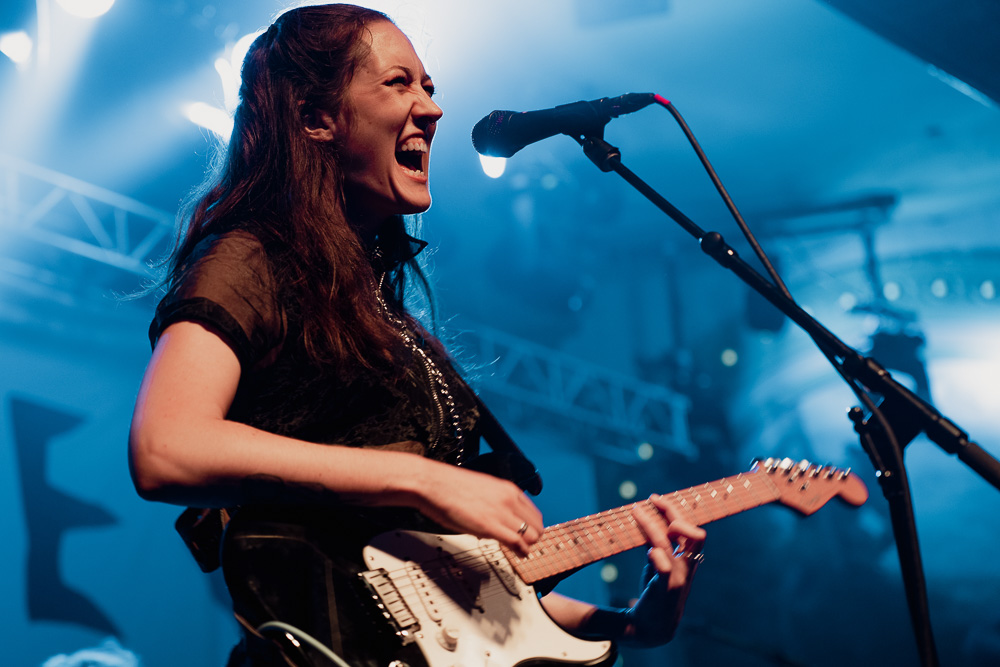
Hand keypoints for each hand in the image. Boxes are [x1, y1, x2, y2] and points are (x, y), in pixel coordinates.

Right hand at [410, 459, 543, 555]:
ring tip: (522, 551)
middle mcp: (509, 499)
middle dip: (533, 538)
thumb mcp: (483, 489)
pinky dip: (521, 551)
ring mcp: (501, 512)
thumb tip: (500, 516)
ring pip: (531, 535)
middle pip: (537, 525)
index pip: (534, 513)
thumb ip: (496, 502)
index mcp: (508, 489)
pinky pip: (517, 542)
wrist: (433, 483)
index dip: (533, 527)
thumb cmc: (451, 487)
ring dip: (528, 546)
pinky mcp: (490, 525)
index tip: (529, 535)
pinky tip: (519, 554)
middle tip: (525, 545)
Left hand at [625, 493, 705, 645]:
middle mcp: (687, 566)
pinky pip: (665, 569)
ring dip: (653, 526)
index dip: (673, 510)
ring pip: (671, 545)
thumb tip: (645, 519)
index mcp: (687, 558)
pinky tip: (649, 552)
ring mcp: (678, 578)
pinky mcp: (666, 590)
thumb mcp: (656, 563)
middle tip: (652, 500)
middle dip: (673, 511)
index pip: (688, 527)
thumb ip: (655, 543)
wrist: (652, 628)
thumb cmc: (655, 593)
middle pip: (692, 531)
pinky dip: (658, 557)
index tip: (654, 498)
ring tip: (636, 513)